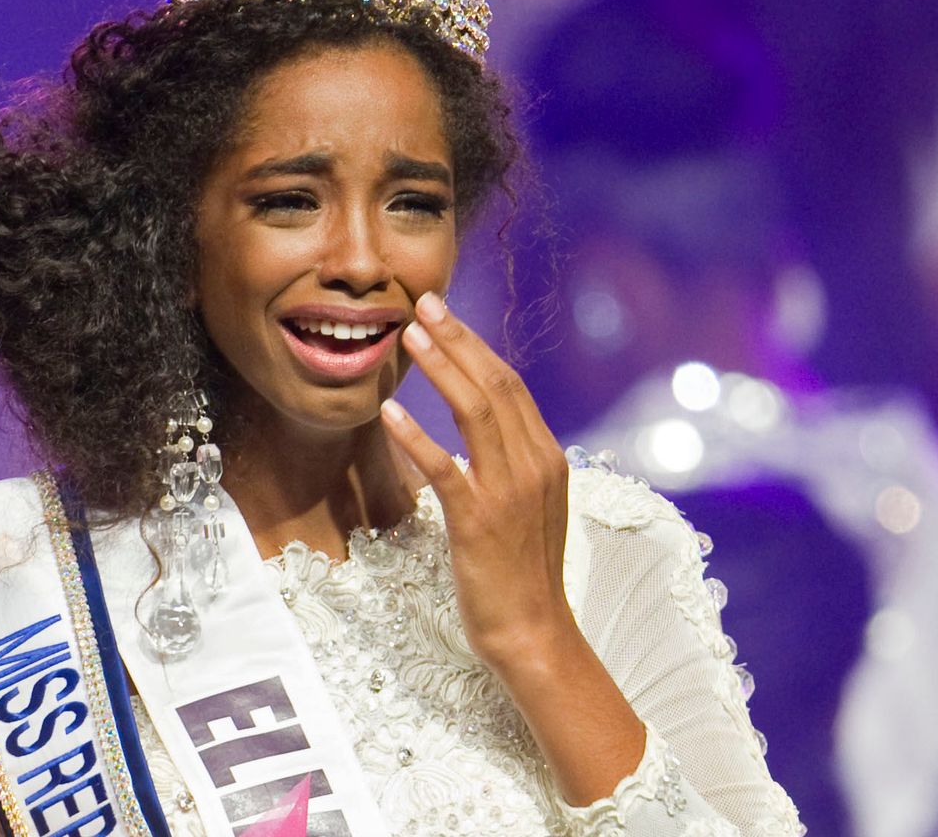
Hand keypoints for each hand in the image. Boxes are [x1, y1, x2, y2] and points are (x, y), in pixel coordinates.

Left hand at [378, 291, 576, 665]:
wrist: (534, 633)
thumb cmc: (522, 573)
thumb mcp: (527, 506)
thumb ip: (511, 463)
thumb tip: (487, 426)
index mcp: (546, 458)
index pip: (510, 386)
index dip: (476, 345)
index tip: (445, 315)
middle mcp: (535, 465)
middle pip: (495, 385)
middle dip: (457, 339)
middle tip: (423, 303)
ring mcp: (510, 492)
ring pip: (476, 412)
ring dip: (440, 368)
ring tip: (407, 337)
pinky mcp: (480, 521)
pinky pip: (445, 467)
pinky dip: (417, 436)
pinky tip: (390, 412)